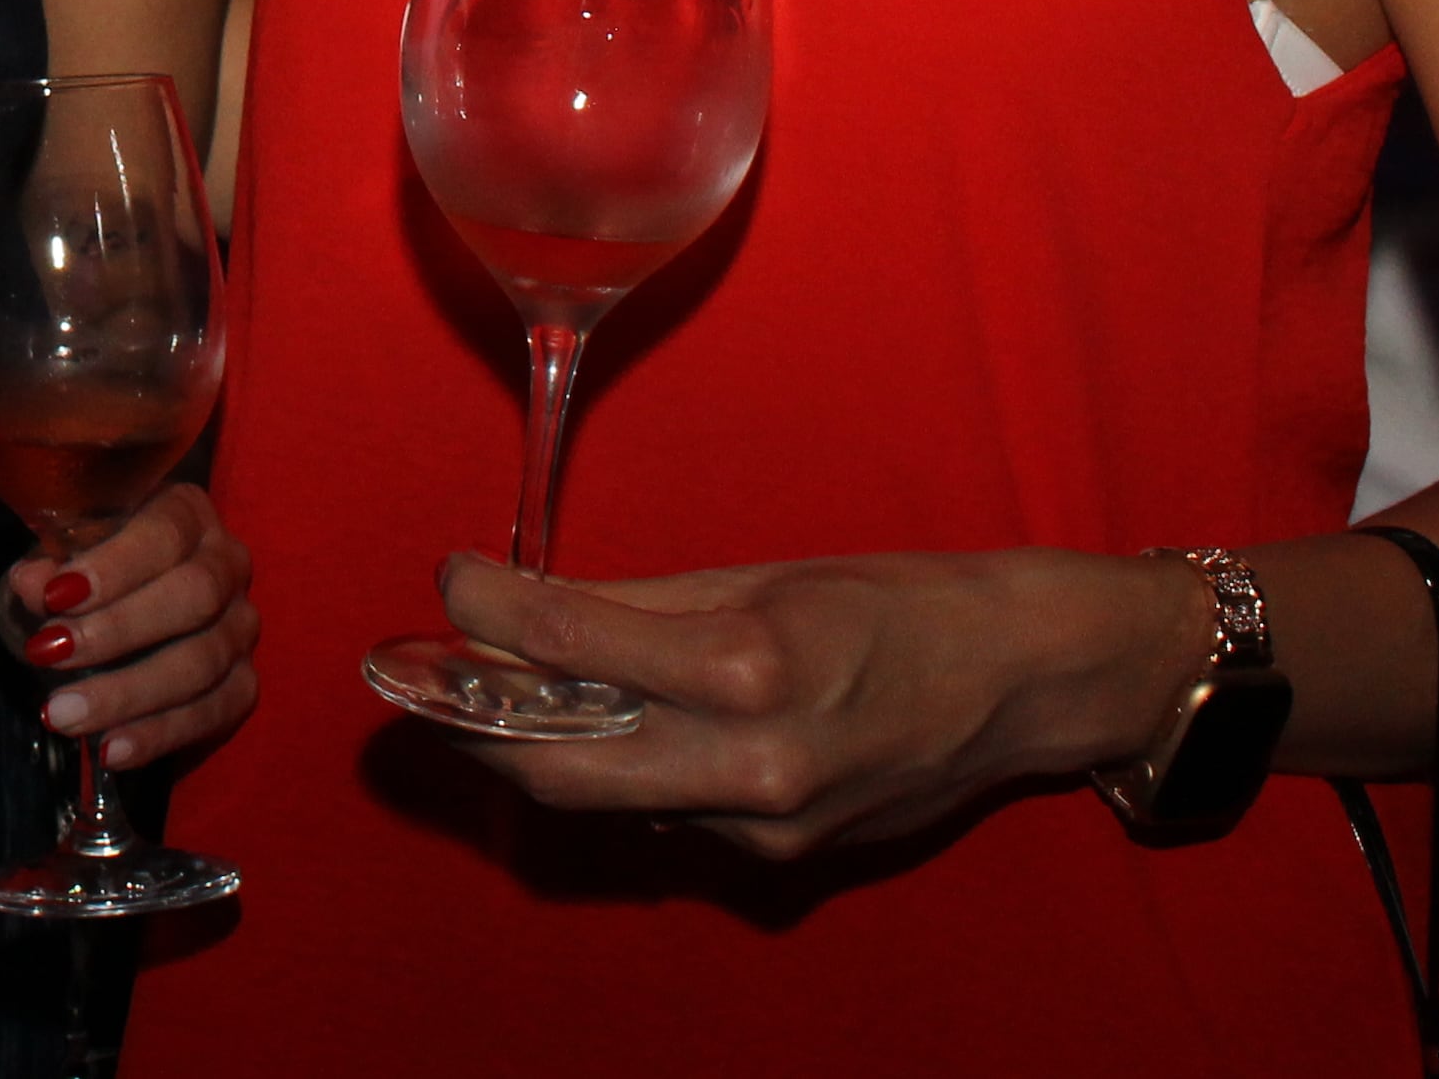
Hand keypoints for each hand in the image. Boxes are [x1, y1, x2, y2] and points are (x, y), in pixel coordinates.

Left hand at [0, 482, 260, 770]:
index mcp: (188, 514)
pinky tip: (109, 750)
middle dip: (116, 630)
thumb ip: (50, 565)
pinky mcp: (244, 684)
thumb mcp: (67, 553)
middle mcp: (228, 565)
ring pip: (201, 662)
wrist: (134, 604)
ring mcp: (242, 627)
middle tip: (48, 654)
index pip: (163, 535)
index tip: (55, 597)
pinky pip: (213, 714)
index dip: (112, 567)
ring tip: (63, 713)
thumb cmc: (97, 566)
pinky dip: (159, 735)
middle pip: (193, 597)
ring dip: (127, 693)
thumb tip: (31, 583)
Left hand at [415, 545, 1206, 859]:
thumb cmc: (888, 605)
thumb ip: (632, 600)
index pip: (568, 644)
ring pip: (602, 799)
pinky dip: (622, 774)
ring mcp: (763, 828)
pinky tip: (613, 730)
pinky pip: (664, 817)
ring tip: (495, 694)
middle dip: (473, 720)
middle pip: (555, 764)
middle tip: (423, 673)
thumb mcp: (756, 575)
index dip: (484, 609)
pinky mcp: (777, 863)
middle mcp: (749, 763)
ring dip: (537, 750)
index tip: (448, 580)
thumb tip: (523, 603)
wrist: (1015, 685)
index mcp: (746, 667)